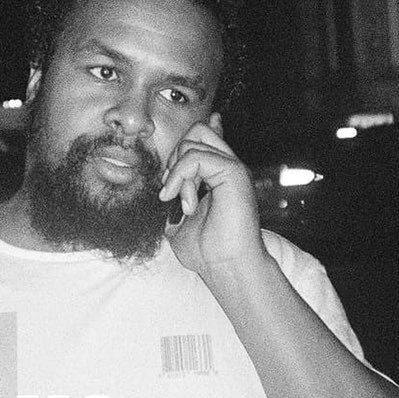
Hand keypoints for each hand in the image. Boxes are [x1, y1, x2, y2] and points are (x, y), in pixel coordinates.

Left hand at [159, 113, 263, 273]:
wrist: (227, 267)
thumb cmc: (206, 253)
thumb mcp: (178, 222)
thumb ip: (174, 201)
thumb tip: (164, 190)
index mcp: (218, 176)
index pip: (208, 137)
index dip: (192, 135)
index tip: (177, 159)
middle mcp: (228, 168)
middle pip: (198, 130)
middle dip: (175, 156)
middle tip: (173, 192)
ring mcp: (232, 168)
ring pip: (194, 140)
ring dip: (177, 173)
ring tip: (184, 205)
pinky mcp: (234, 172)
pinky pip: (195, 157)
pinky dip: (181, 177)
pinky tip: (186, 204)